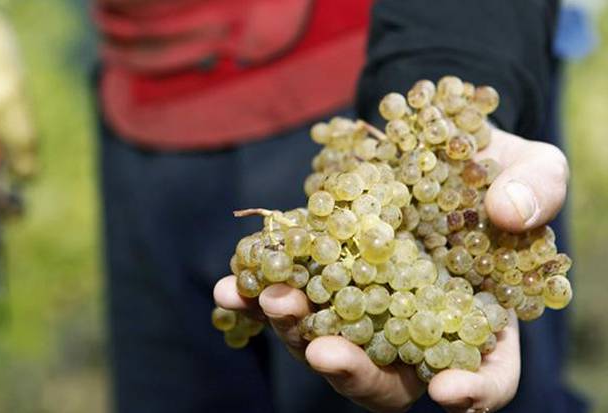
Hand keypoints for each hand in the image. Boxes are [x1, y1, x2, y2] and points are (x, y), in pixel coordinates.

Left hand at [213, 127, 567, 411]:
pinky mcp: (319, 279)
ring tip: (269, 299)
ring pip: (327, 345)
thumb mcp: (530, 167)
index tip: (446, 392)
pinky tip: (231, 288)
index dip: (472, 392)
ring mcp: (361, 308)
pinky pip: (286, 301)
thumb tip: (508, 211)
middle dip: (352, 369)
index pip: (486, 377)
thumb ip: (535, 190)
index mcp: (480, 321)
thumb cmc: (492, 165)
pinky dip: (256, 300)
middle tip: (324, 351)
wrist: (426, 142)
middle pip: (386, 379)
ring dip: (294, 332)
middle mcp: (413, 328)